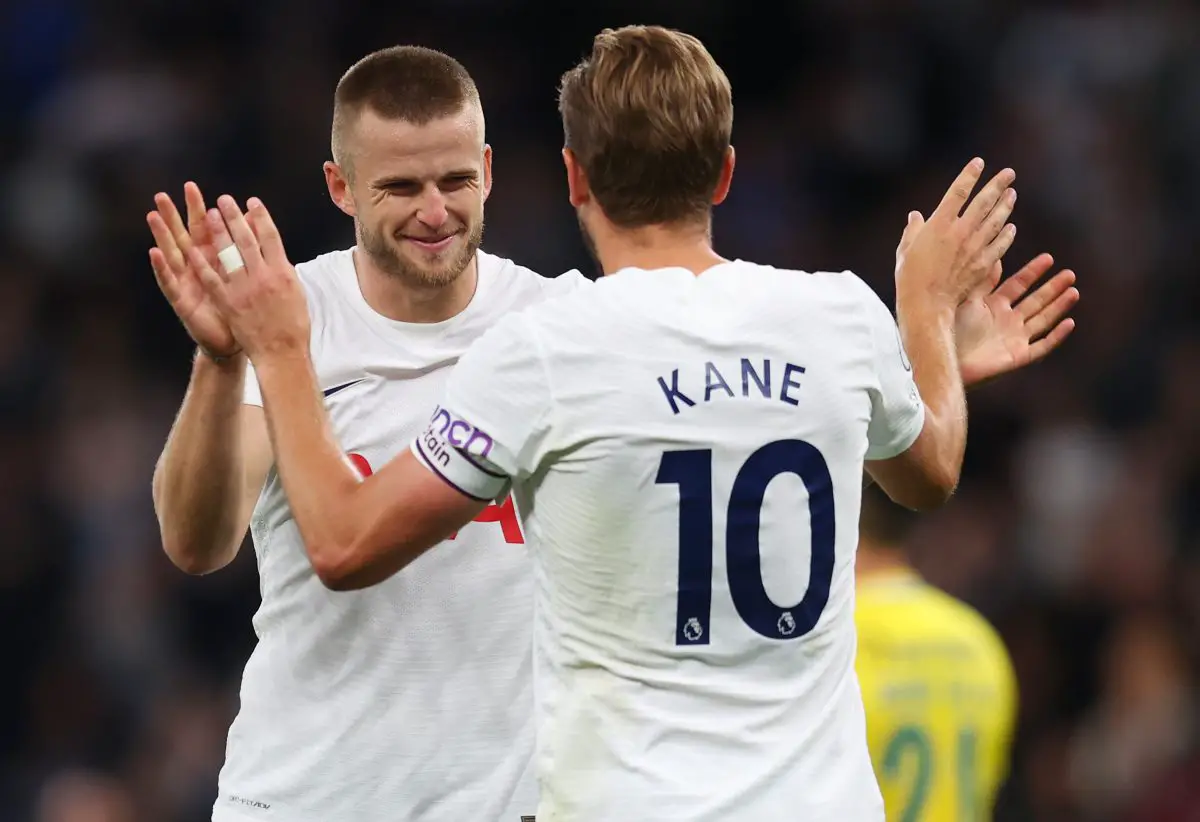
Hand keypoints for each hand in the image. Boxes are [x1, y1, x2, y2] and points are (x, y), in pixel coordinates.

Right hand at [147, 182, 240, 358]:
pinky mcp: (182, 301)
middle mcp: (197, 268)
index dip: (197, 209)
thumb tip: (255, 220)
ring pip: (172, 255)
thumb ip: (248, 249)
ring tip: (152, 216)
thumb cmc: (243, 308)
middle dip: (173, 216)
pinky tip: (154, 253)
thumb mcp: (247, 275)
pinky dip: (162, 268)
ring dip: (162, 236)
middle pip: (183, 236)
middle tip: (162, 195)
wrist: (235, 342)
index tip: (191, 187)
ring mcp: (187, 283)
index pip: (204, 228)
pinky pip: (170, 283)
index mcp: (214, 259)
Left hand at [186, 196, 310, 361]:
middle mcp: (263, 276)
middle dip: (235, 217)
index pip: (271, 237)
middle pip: (247, 239)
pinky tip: (192, 248)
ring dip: (217, 232)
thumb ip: (284, 272)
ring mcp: (244, 288)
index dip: (260, 217)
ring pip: (228, 254)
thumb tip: (277, 255)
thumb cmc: (293, 326)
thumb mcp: (296, 293)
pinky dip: (201, 262)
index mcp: (282, 272)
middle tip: (224, 200)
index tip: (252, 203)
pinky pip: (212, 278)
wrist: (282, 353)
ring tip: (209, 214)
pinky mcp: (228, 302)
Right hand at [895, 159, 1017, 308]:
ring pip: (995, 220)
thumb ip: (913, 230)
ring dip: (1005, 206)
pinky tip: (1011, 228)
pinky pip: (1000, 245)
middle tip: (1009, 173)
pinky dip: (1006, 235)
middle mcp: (960, 231)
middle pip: (983, 202)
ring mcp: (974, 247)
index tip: (979, 163)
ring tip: (1012, 194)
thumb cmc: (910, 277)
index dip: (970, 175)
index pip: (958, 191)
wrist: (927, 304)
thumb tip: (915, 216)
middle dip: (997, 185)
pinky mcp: (983, 263)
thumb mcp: (905, 250)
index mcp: (939, 224)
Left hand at [956, 253, 1078, 386]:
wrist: (945, 359)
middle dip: (1053, 287)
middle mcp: (1007, 320)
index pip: (1018, 284)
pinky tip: (1069, 323)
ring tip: (1074, 291)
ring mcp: (1014, 338)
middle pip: (1035, 301)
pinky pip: (1042, 346)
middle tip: (1070, 274)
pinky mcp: (1018, 356)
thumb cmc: (949, 331)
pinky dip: (1056, 336)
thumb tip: (995, 257)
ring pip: (1043, 320)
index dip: (1033, 272)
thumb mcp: (967, 301)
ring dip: (1059, 306)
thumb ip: (983, 282)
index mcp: (993, 305)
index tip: (1048, 258)